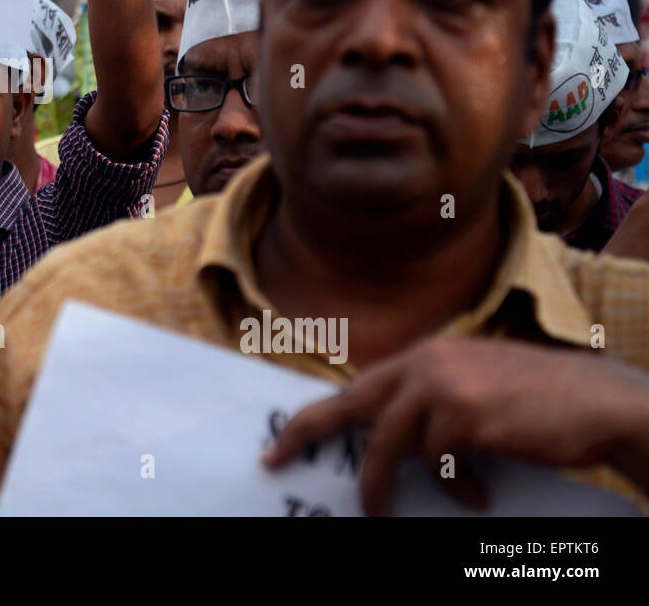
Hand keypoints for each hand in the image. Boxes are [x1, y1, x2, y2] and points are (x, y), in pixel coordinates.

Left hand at [261, 334, 648, 514]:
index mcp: (425, 355)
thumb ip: (429, 399)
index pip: (355, 387)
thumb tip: (383, 438)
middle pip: (349, 403)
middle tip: (275, 461)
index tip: (279, 443)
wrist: (598, 401)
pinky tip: (476, 494)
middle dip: (308, 433)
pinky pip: (438, 464)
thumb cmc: (537, 402)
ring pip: (387, 444)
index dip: (315, 415)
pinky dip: (453, 486)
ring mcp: (445, 386)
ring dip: (381, 486)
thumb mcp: (474, 386)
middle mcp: (427, 363)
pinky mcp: (467, 416)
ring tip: (381, 515)